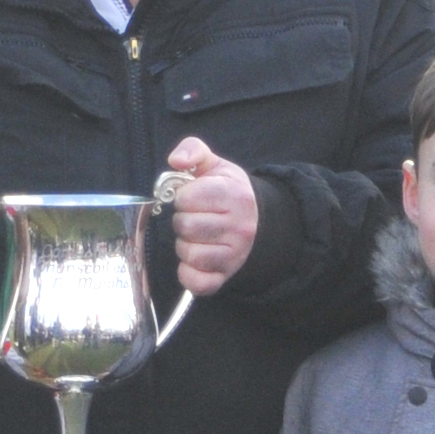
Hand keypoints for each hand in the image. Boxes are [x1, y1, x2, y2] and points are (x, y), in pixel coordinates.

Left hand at [167, 136, 257, 295]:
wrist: (258, 220)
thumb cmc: (227, 191)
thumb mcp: (214, 164)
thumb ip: (193, 150)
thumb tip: (176, 161)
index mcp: (233, 195)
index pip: (187, 198)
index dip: (182, 197)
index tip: (192, 197)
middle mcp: (239, 227)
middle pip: (186, 226)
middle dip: (182, 220)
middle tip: (194, 217)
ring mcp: (234, 255)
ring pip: (190, 254)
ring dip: (184, 245)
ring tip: (196, 236)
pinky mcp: (226, 275)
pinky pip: (198, 283)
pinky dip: (188, 274)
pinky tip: (192, 261)